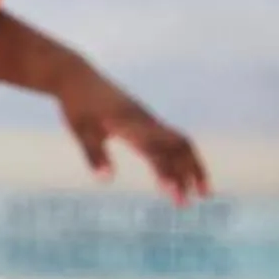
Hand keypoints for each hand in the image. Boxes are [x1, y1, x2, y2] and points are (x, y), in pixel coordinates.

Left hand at [54, 69, 212, 203]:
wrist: (77, 77)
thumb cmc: (77, 105)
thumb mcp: (81, 131)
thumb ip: (94, 155)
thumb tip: (106, 181)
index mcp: (131, 125)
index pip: (155, 152)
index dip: (166, 173)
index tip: (174, 195)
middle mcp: (146, 122)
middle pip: (179, 147)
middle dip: (190, 173)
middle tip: (195, 201)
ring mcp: (149, 120)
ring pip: (180, 143)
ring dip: (192, 167)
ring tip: (201, 192)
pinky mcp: (146, 120)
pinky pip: (172, 139)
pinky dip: (182, 157)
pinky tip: (180, 173)